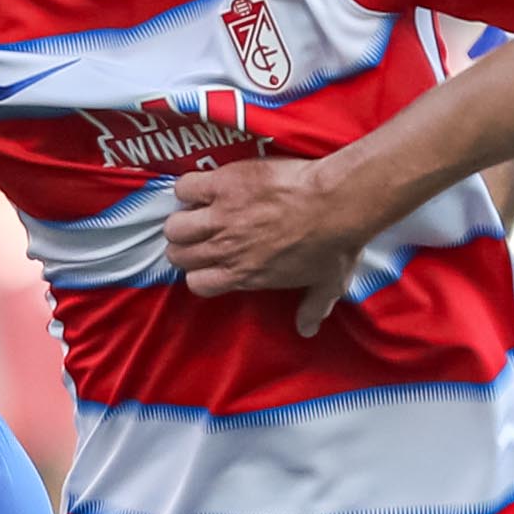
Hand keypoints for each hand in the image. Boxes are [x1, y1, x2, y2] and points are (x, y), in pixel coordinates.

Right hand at [165, 157, 360, 333]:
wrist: (337, 202)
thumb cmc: (335, 244)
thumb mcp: (328, 284)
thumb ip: (313, 308)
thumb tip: (308, 329)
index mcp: (244, 274)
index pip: (197, 284)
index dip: (200, 273)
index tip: (209, 262)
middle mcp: (226, 249)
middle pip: (179, 254)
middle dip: (187, 246)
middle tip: (200, 234)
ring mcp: (222, 216)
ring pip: (175, 225)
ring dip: (184, 218)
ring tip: (198, 211)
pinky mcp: (224, 184)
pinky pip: (185, 188)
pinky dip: (189, 188)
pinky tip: (205, 187)